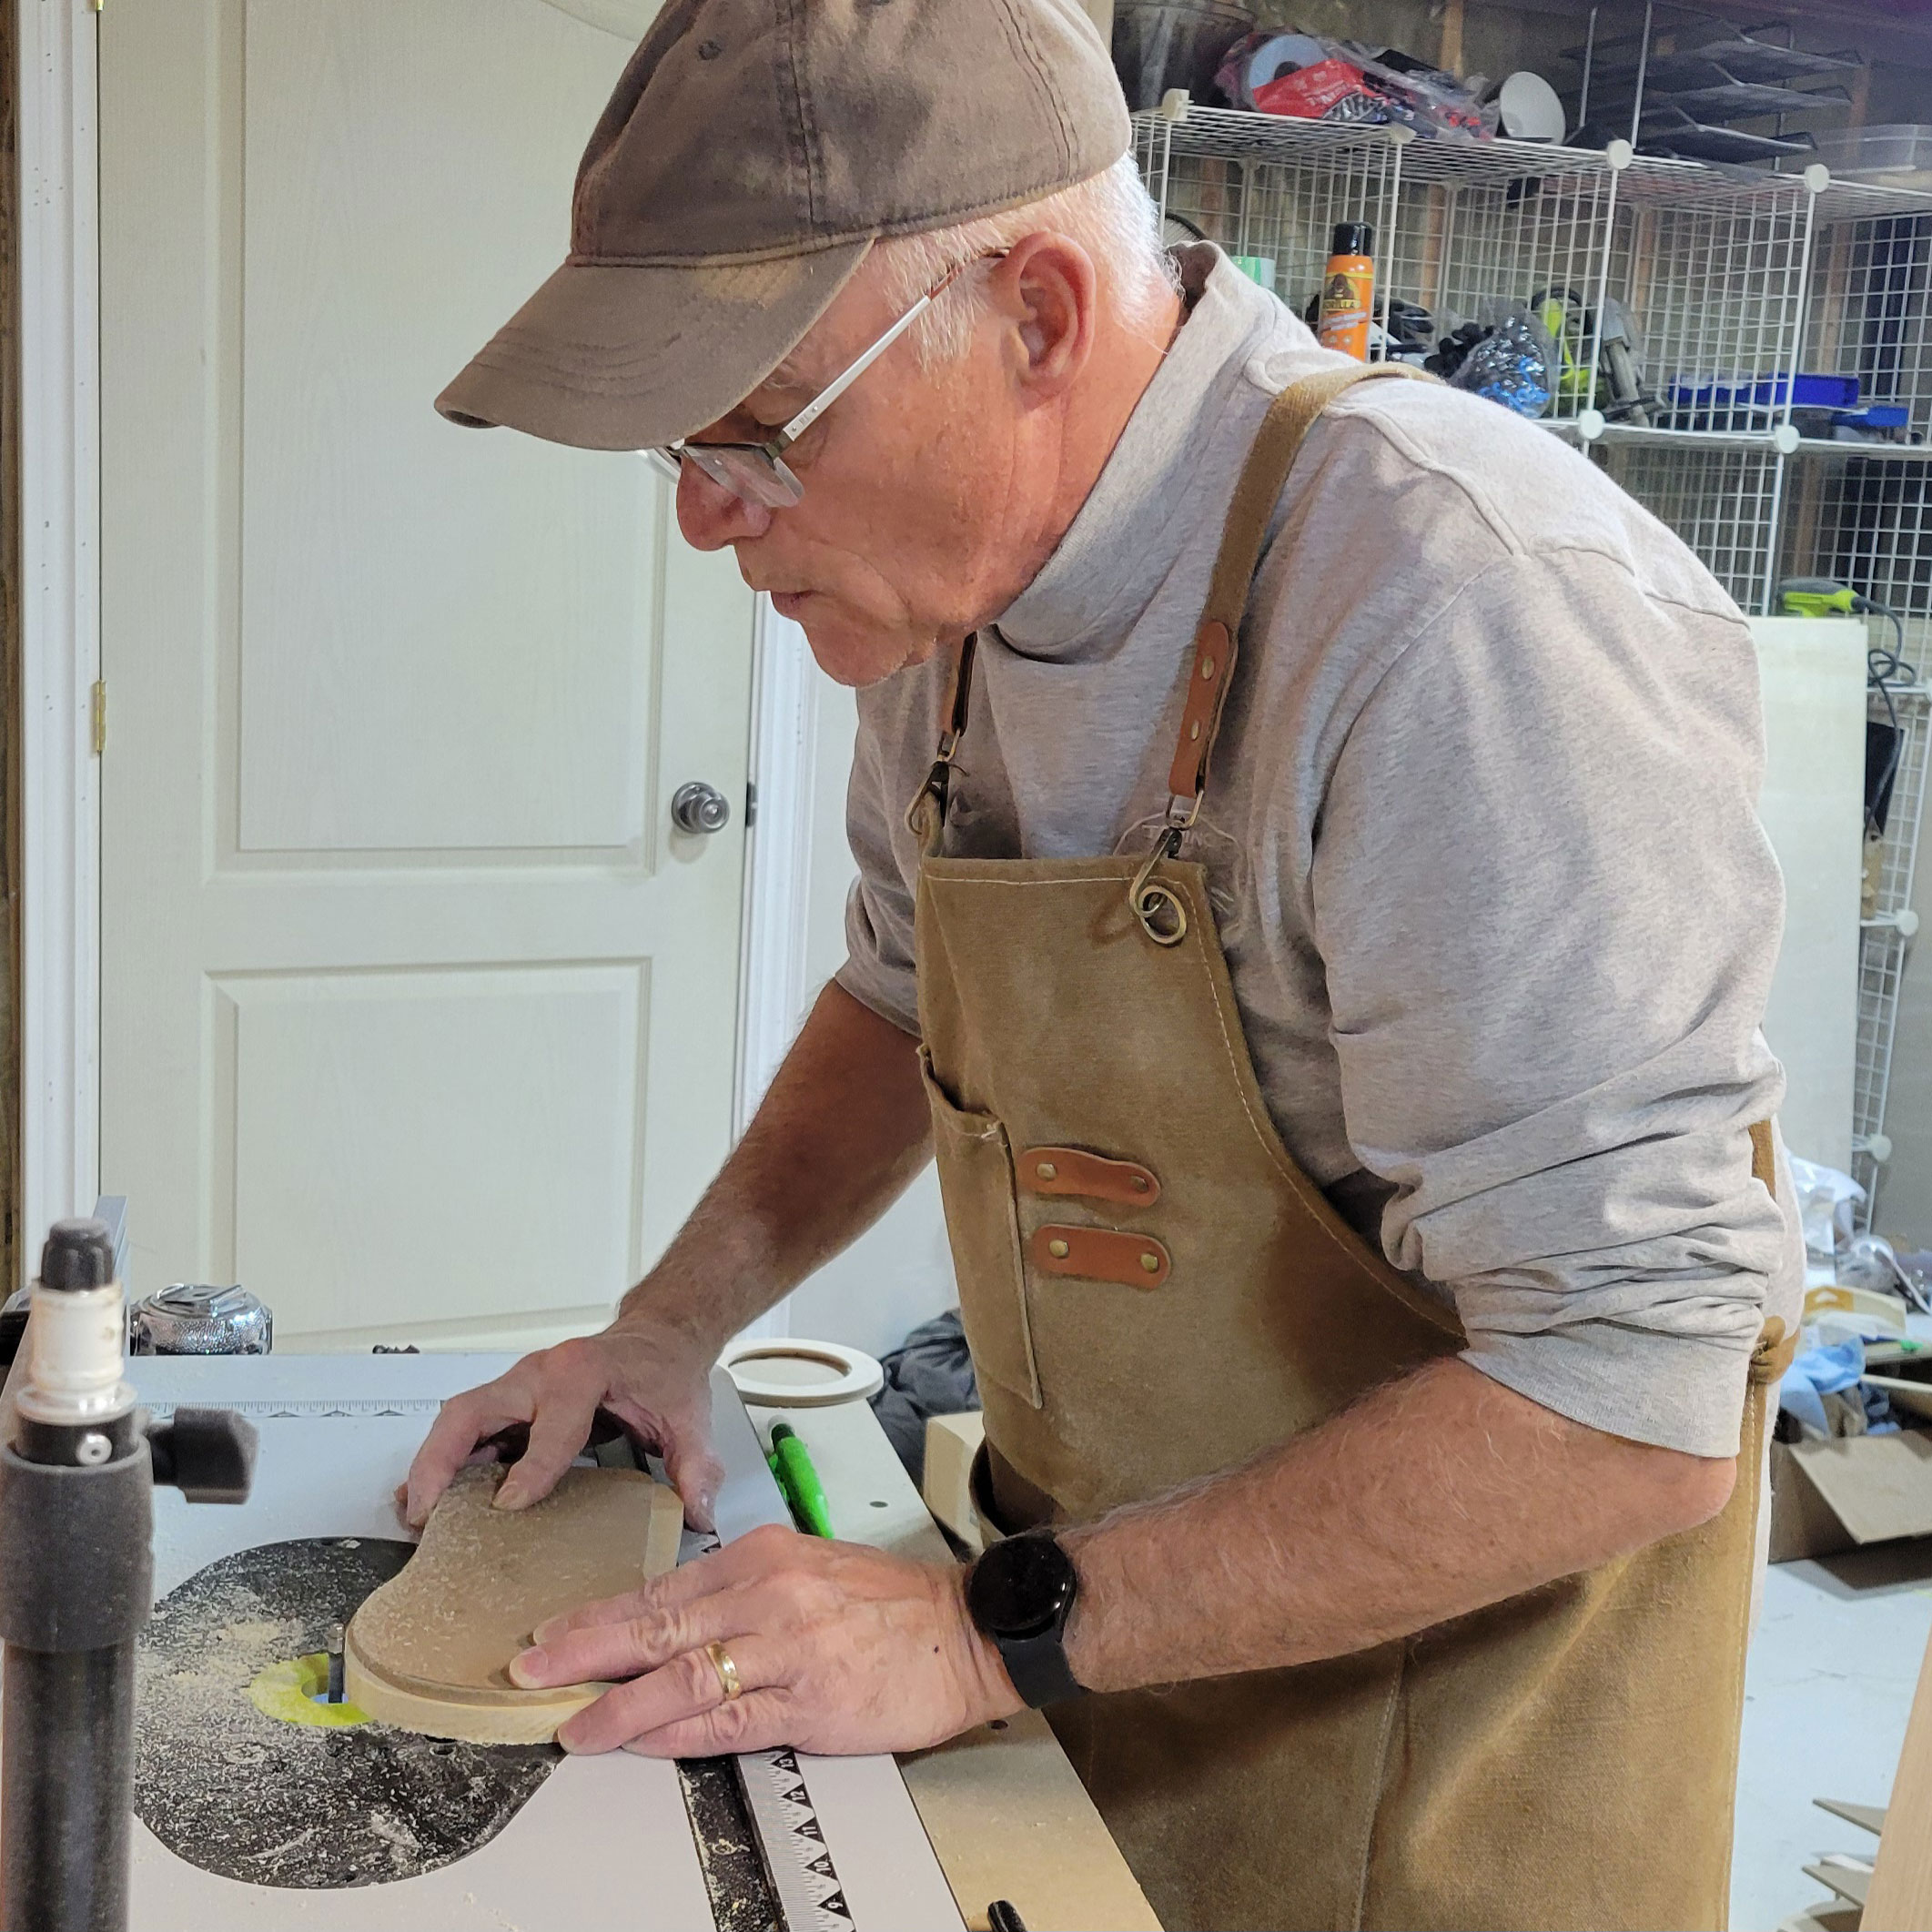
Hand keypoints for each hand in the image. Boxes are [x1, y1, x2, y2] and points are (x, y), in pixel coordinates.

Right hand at [403, 1322, 722, 1529]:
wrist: (657, 1338)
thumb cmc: (664, 1371)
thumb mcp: (690, 1416)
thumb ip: (696, 1463)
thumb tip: (698, 1509)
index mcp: (585, 1372)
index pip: (552, 1423)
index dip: (532, 1466)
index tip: (511, 1504)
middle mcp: (542, 1372)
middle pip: (475, 1411)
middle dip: (443, 1460)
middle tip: (426, 1512)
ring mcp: (519, 1385)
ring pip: (457, 1419)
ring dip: (431, 1464)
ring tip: (416, 1514)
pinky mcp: (510, 1402)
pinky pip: (465, 1429)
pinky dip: (443, 1462)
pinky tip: (431, 1498)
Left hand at [507, 1523, 1021, 1756]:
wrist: (965, 1630)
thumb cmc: (889, 1602)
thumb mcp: (808, 1566)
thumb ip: (742, 1589)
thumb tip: (670, 1621)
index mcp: (765, 1554)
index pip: (663, 1588)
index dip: (598, 1617)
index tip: (551, 1635)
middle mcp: (771, 1594)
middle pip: (659, 1625)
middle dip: (585, 1651)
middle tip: (531, 1670)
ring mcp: (790, 1648)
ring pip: (685, 1676)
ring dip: (621, 1705)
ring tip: (575, 1725)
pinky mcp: (812, 1702)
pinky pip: (731, 1721)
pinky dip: (679, 1734)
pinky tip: (643, 1742)